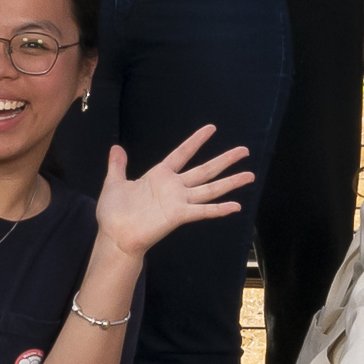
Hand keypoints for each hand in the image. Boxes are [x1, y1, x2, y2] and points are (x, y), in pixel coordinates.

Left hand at [89, 127, 262, 254]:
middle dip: (225, 160)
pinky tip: (236, 206)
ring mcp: (179, 201)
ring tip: (250, 174)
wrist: (114, 236)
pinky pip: (203, 210)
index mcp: (160, 176)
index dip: (196, 141)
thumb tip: (116, 148)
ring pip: (210, 188)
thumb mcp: (114, 183)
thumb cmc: (114, 213)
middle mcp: (174, 187)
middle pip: (205, 170)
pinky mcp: (179, 215)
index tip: (212, 128)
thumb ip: (118, 166)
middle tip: (244, 150)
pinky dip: (219, 209)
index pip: (182, 153)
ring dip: (231, 182)